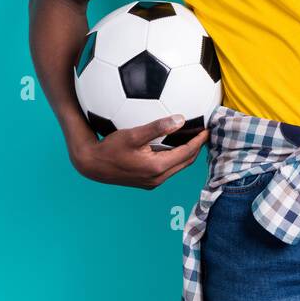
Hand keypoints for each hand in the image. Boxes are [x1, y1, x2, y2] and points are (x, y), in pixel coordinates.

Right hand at [70, 114, 208, 189]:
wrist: (92, 165)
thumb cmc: (110, 148)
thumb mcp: (133, 134)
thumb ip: (157, 127)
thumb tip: (180, 119)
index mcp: (158, 168)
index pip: (187, 153)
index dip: (199, 141)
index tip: (208, 129)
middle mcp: (157, 178)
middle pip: (185, 162)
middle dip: (196, 148)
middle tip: (203, 133)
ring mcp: (152, 182)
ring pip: (177, 166)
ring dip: (186, 153)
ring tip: (192, 138)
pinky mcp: (146, 181)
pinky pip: (167, 168)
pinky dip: (174, 157)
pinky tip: (172, 146)